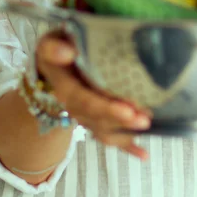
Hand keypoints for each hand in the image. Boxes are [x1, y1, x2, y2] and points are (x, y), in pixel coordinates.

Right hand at [36, 32, 151, 159]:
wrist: (53, 62)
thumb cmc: (57, 46)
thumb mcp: (50, 42)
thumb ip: (54, 47)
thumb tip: (66, 53)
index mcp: (64, 87)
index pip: (83, 101)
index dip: (104, 107)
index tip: (127, 110)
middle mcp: (74, 105)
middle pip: (96, 118)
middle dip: (120, 121)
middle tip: (144, 119)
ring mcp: (85, 114)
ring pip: (103, 129)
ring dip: (124, 132)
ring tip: (147, 126)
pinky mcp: (96, 117)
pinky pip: (108, 134)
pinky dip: (126, 146)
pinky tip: (143, 154)